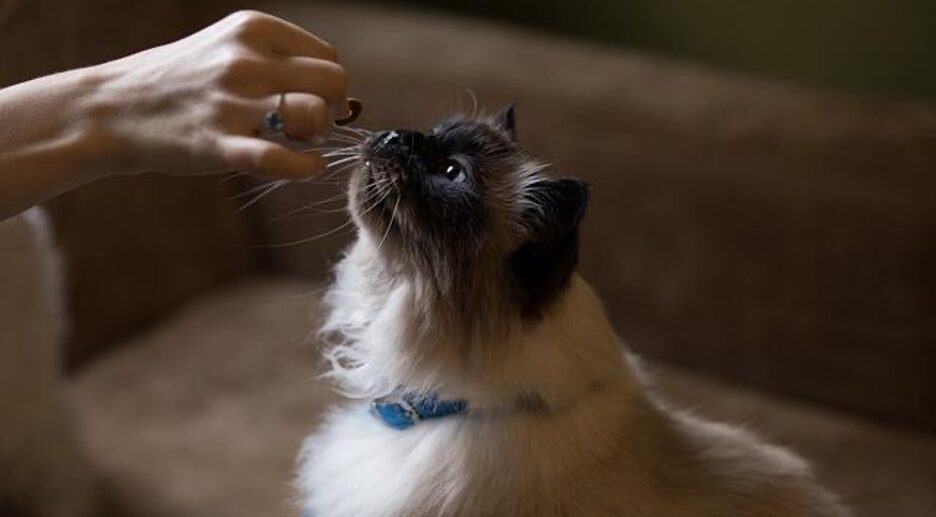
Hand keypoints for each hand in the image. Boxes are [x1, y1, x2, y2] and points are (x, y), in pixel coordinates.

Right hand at [83, 10, 348, 177]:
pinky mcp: (218, 144)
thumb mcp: (227, 50)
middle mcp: (244, 59)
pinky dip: (307, 167)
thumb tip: (349, 101)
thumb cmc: (181, 82)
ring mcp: (231, 102)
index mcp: (251, 28)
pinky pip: (282, 159)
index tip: (312, 102)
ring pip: (315, 115)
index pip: (327, 58)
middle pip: (333, 82)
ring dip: (319, 134)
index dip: (329, 86)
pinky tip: (308, 167)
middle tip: (310, 125)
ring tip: (299, 141)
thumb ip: (281, 64)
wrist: (110, 109)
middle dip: (333, 108)